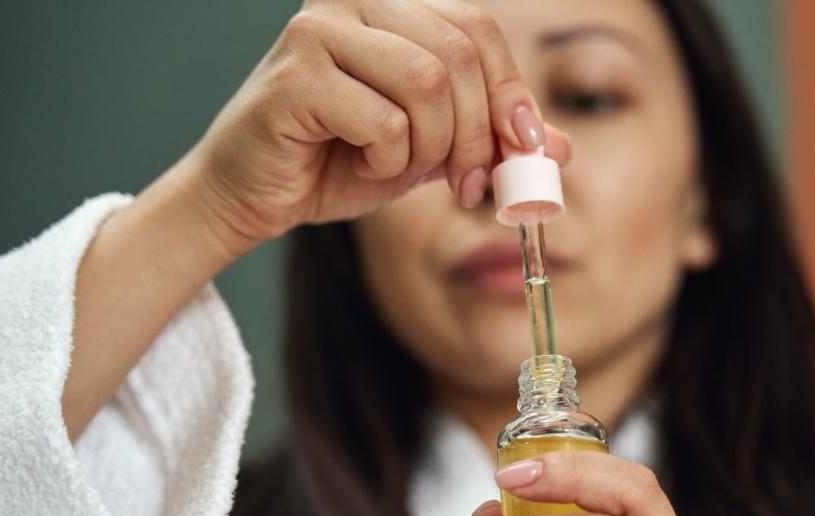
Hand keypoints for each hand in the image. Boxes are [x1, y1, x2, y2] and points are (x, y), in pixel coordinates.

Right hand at [177, 0, 570, 253]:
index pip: (477, 27)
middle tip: (469, 183)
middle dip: (477, 132)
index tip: (522, 149)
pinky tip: (361, 166)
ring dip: (432, 147)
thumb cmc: (338, 163)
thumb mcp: (432, 150)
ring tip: (405, 170)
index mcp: (388, 7)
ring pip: (427, 82)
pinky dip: (388, 160)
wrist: (256, 197)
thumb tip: (558, 144)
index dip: (510, 91)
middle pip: (459, 53)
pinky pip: (384, 120)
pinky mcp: (294, 77)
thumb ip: (489, 139)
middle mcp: (351, 3)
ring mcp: (318, 32)